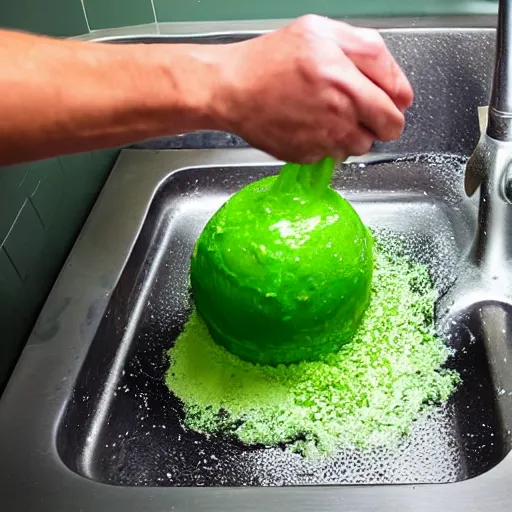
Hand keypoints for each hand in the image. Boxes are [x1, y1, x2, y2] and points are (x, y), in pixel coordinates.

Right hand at [213, 15, 412, 162]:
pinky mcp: (308, 156)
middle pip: (386, 131)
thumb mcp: (321, 30)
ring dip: (353, 133)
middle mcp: (339, 113)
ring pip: (360, 146)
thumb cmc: (270, 59)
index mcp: (346, 78)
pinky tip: (310, 125)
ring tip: (329, 115)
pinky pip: (333, 156)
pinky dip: (328, 144)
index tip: (389, 99)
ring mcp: (323, 139)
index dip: (397, 102)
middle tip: (364, 110)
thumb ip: (367, 48)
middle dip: (381, 121)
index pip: (398, 104)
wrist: (232, 90)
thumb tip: (395, 79)